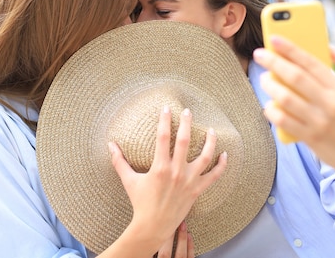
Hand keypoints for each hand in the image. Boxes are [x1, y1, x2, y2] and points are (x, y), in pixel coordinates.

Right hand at [109, 106, 226, 250]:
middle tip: (187, 111)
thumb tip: (110, 144)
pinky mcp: (197, 190)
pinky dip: (221, 165)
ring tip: (212, 130)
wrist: (153, 226)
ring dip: (210, 142)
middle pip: (185, 141)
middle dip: (187, 123)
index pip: (163, 137)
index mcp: (160, 167)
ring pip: (205, 157)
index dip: (165, 120)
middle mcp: (176, 172)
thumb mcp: (129, 180)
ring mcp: (189, 181)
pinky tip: (224, 154)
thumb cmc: (140, 202)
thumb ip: (119, 161)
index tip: (166, 108)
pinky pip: (214, 176)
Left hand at [253, 35, 334, 174]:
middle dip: (274, 62)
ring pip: (286, 98)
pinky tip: (268, 105)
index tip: (274, 38)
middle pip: (296, 77)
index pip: (312, 62)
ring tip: (263, 79)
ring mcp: (320, 121)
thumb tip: (328, 45)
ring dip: (270, 86)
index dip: (291, 49)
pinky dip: (272, 111)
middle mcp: (332, 103)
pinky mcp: (310, 138)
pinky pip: (283, 121)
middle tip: (259, 54)